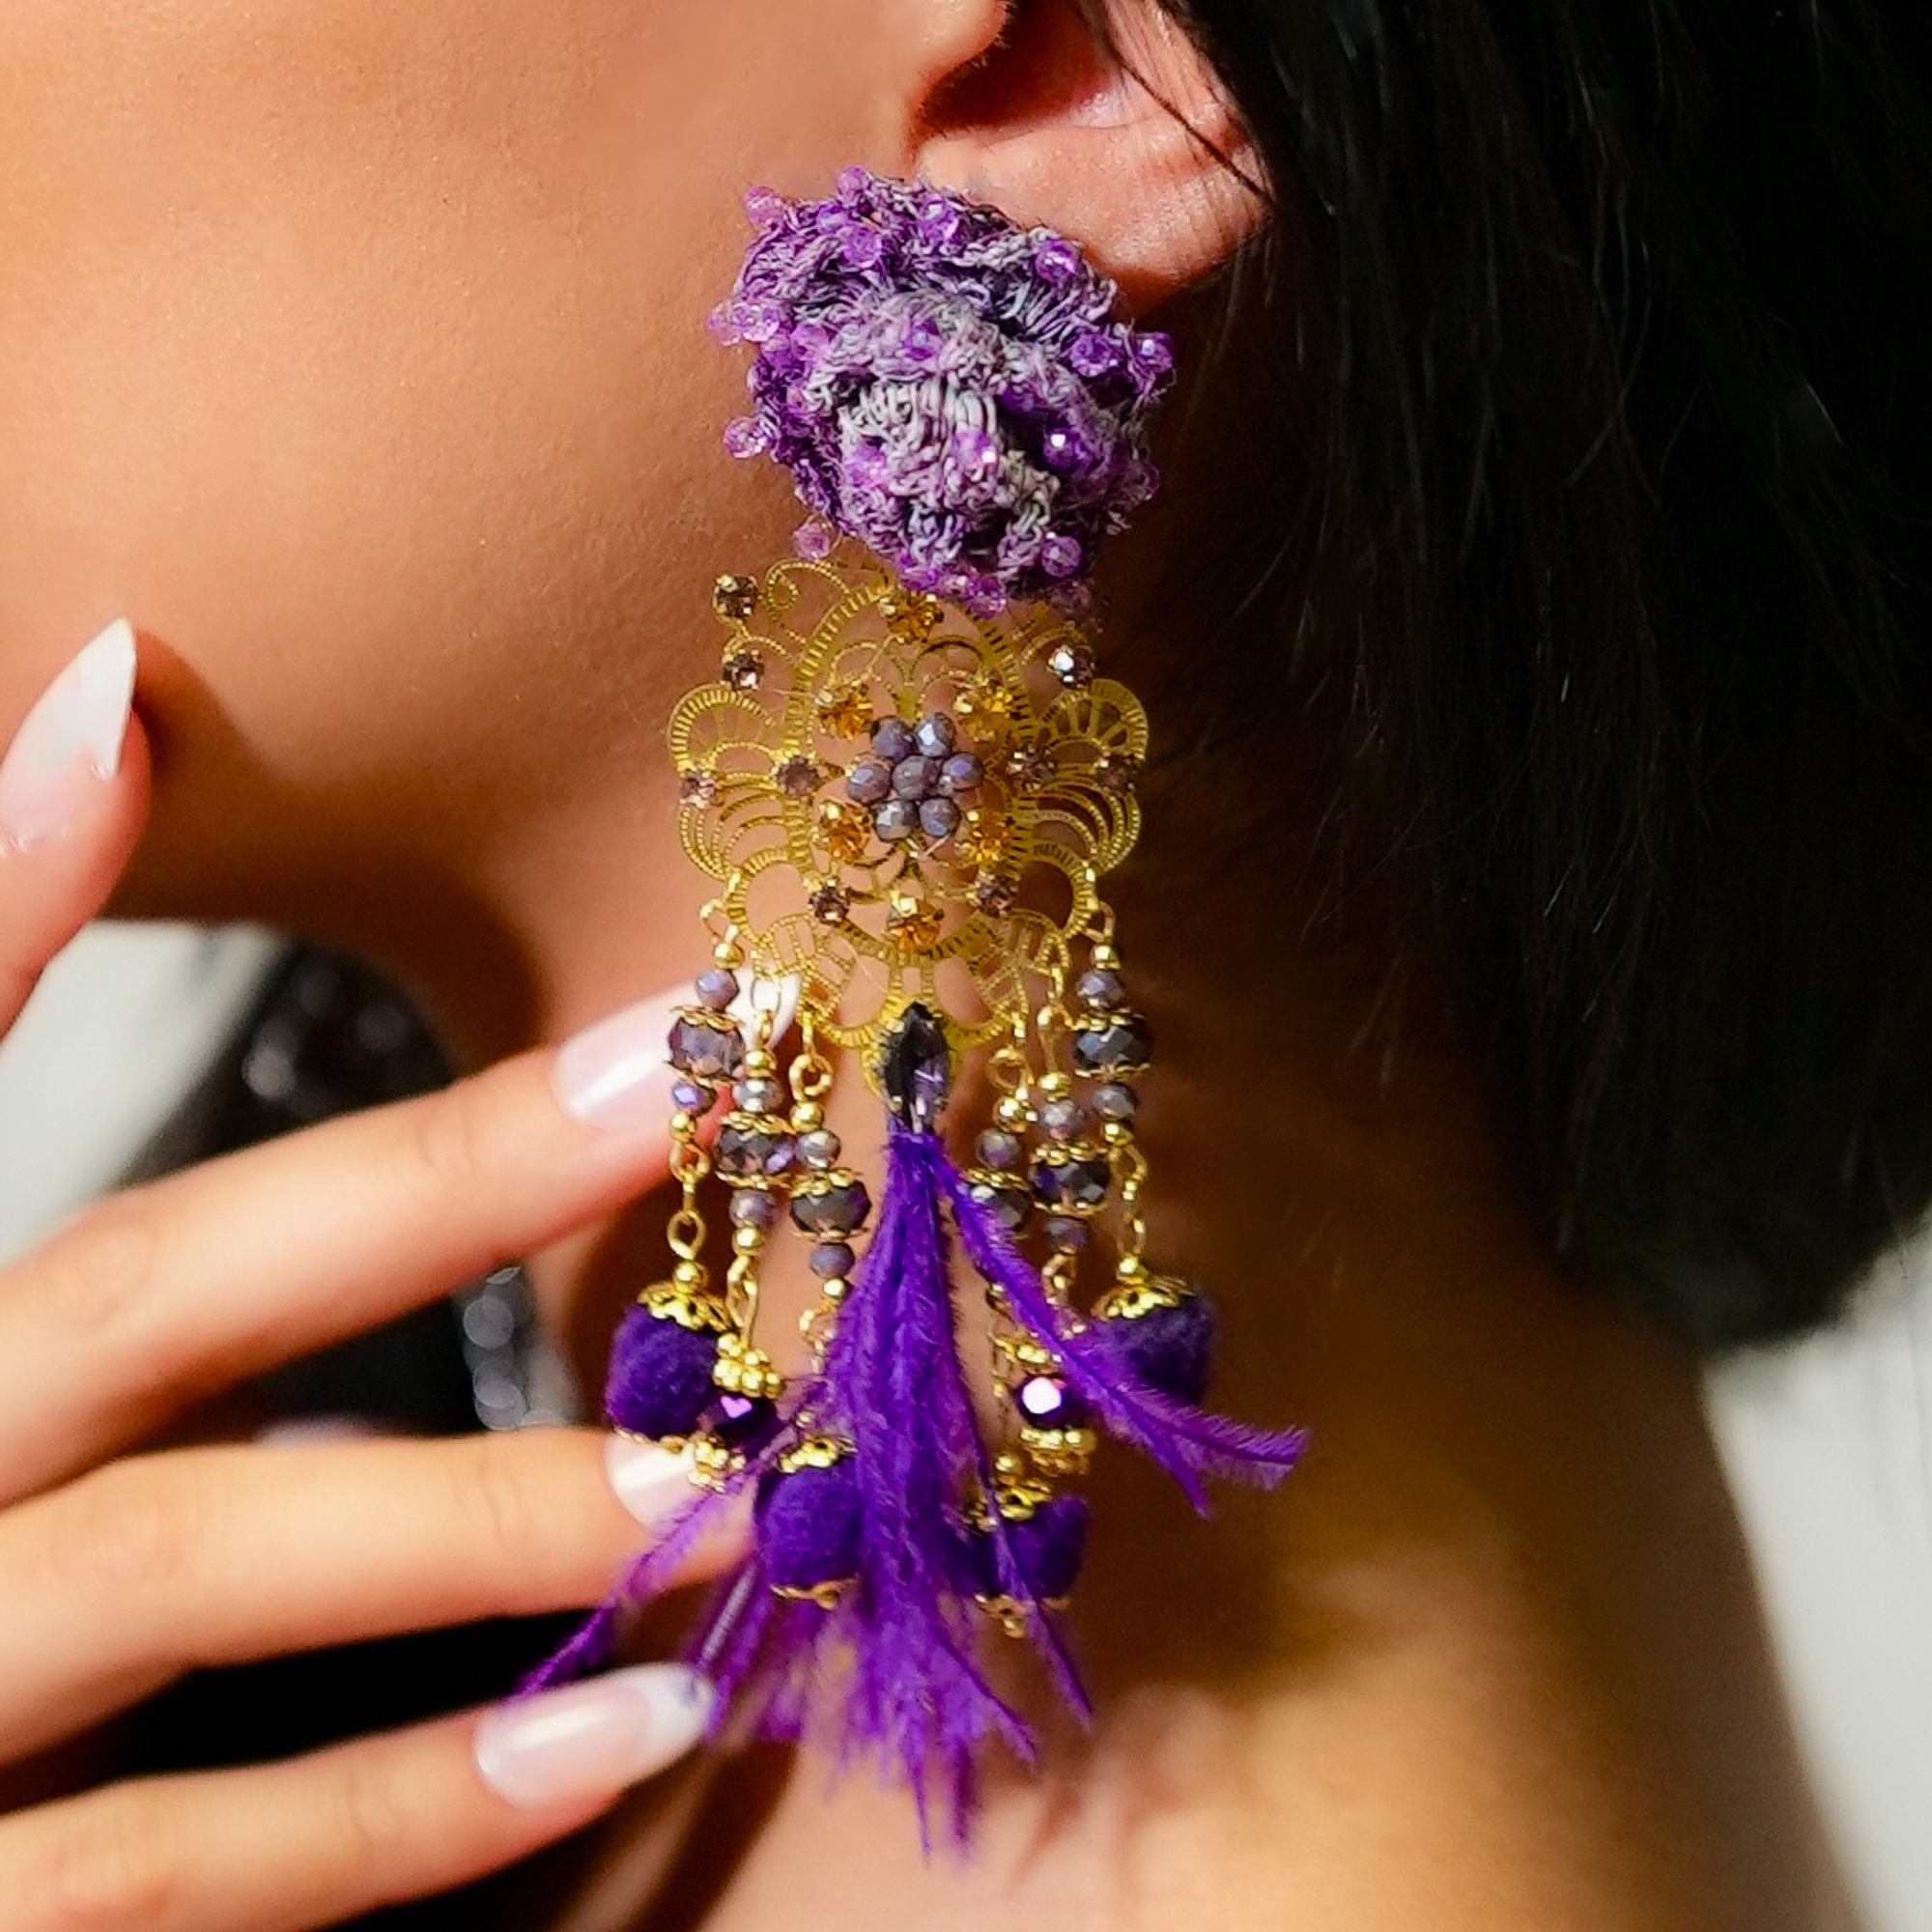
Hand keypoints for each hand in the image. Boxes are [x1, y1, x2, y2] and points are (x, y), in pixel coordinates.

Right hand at [0, 623, 731, 1930]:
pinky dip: (413, 1801)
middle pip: (134, 1291)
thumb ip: (100, 1259)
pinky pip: (181, 1869)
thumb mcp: (0, 1387)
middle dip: (420, 1185)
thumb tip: (170, 895)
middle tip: (673, 1090)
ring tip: (722, 1483)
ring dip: (468, 1510)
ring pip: (176, 1557)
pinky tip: (631, 1724)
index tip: (130, 703)